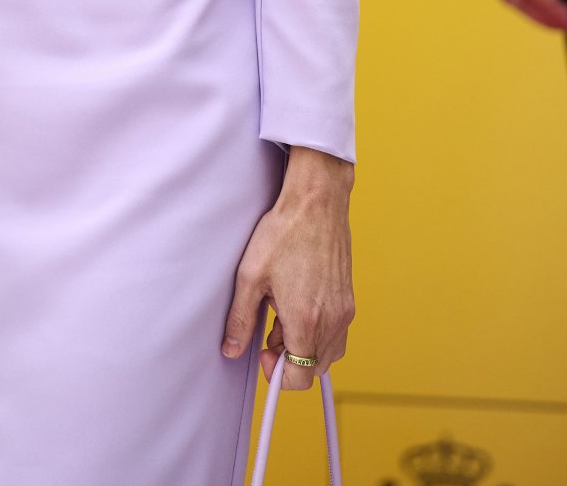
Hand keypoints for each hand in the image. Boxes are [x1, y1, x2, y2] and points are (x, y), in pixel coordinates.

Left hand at [222, 146, 353, 387]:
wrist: (316, 202)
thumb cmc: (284, 233)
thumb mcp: (250, 275)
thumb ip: (240, 319)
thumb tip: (231, 349)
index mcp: (306, 320)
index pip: (300, 377)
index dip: (278, 374)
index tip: (263, 353)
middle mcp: (332, 321)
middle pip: (315, 368)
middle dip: (290, 358)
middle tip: (271, 329)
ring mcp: (345, 311)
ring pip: (328, 352)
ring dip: (305, 345)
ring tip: (284, 312)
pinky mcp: (349, 300)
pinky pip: (337, 333)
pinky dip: (319, 330)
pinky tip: (301, 302)